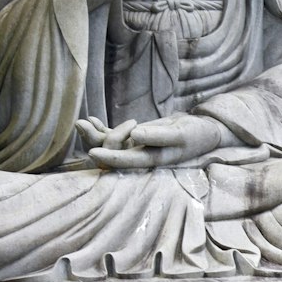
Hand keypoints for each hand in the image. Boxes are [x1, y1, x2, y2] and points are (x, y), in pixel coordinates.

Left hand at [77, 114, 222, 169]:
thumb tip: (135, 135)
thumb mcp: (179, 133)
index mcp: (152, 160)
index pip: (127, 162)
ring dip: (93, 135)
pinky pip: (114, 135)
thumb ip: (158, 136)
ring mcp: (136, 147)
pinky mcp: (135, 138)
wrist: (201, 130)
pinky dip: (102, 128)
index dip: (109, 158)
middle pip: (112, 153)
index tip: (92, 151)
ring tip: (80, 121)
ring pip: (109, 145)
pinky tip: (92, 119)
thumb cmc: (194, 133)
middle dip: (95, 140)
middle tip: (81, 123)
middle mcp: (140, 156)